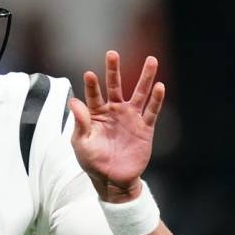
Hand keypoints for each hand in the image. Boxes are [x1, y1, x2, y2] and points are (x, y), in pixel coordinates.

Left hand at [69, 50, 164, 202]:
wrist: (112, 180)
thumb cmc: (92, 162)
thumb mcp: (81, 144)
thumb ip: (80, 123)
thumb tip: (73, 102)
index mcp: (96, 114)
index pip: (93, 95)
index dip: (92, 85)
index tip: (89, 73)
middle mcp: (114, 111)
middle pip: (115, 86)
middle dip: (114, 70)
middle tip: (113, 54)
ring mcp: (130, 118)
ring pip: (139, 93)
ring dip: (145, 77)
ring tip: (151, 60)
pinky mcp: (144, 128)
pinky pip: (152, 111)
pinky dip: (157, 99)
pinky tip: (160, 86)